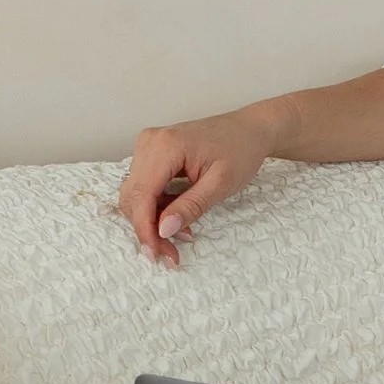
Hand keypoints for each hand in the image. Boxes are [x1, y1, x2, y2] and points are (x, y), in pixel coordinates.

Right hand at [118, 107, 281, 263]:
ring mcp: (148, 146)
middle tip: (170, 254)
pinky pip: (144, 187)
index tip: (157, 254)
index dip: (145, 229)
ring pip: (135, 195)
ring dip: (152, 221)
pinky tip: (177, 218)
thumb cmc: (241, 150)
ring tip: (181, 235)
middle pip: (133, 197)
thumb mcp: (221, 184)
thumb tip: (163, 230)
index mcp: (165, 146)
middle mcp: (150, 142)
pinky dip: (157, 208)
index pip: (141, 196)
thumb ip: (191, 207)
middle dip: (148, 230)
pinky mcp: (152, 153)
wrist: (250, 129)